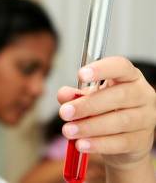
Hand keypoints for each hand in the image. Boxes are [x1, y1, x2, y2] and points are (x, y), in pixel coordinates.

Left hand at [57, 56, 155, 170]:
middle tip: (64, 113)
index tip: (80, 75)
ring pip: (120, 121)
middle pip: (119, 96)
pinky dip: (98, 144)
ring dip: (90, 127)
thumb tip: (64, 94)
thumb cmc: (105, 110)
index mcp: (129, 77)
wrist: (123, 139)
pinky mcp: (141, 141)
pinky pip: (120, 143)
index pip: (120, 66)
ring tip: (68, 131)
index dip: (101, 69)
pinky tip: (81, 145)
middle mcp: (143, 94)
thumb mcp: (89, 98)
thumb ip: (75, 95)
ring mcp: (146, 118)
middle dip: (88, 105)